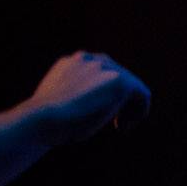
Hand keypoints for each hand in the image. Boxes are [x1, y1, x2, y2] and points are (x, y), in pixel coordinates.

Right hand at [23, 52, 151, 141]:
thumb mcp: (59, 102)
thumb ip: (75, 95)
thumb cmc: (47, 119)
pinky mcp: (120, 81)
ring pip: (132, 86)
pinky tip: (124, 126)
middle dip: (121, 101)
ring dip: (130, 107)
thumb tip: (90, 104)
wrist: (44, 118)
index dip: (105, 96)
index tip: (102, 116)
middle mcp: (89, 59)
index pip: (100, 74)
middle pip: (119, 77)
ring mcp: (105, 67)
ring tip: (122, 125)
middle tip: (117, 123)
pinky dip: (139, 111)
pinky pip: (142, 94)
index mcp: (72, 62)